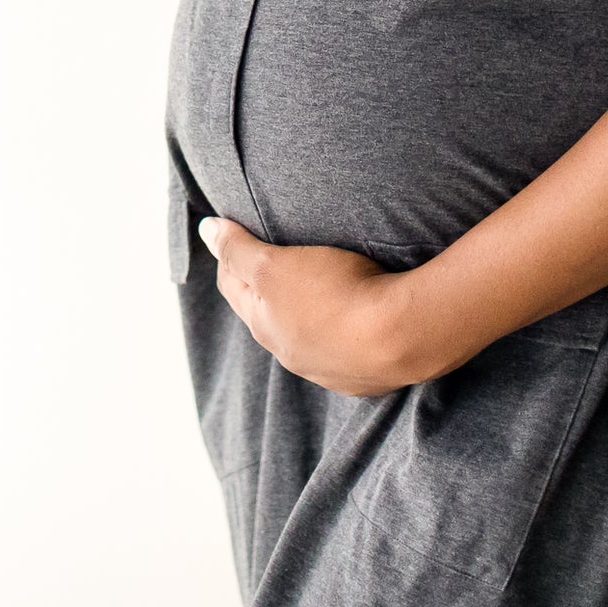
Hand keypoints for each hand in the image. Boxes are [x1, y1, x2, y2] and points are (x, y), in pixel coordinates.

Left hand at [198, 217, 419, 395]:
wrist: (401, 337)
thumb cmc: (334, 294)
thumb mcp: (275, 264)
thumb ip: (238, 249)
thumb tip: (205, 230)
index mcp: (264, 326)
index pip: (233, 286)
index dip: (230, 256)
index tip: (235, 232)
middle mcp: (290, 354)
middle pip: (266, 314)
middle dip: (263, 286)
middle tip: (270, 256)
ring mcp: (328, 369)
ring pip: (304, 335)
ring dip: (303, 312)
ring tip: (316, 286)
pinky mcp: (363, 376)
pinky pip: (341, 350)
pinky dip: (338, 331)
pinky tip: (353, 319)